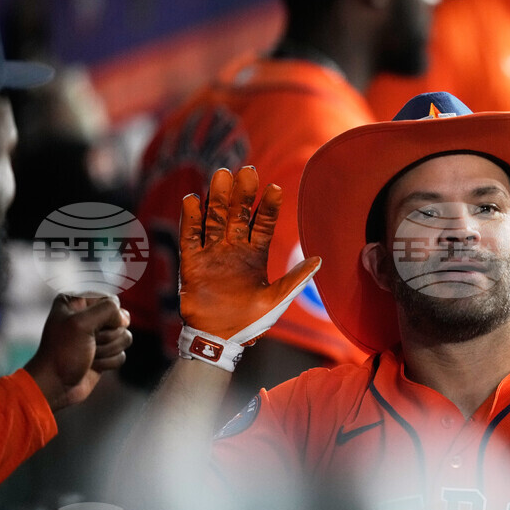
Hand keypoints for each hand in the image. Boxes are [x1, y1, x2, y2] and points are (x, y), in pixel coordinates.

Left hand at [25, 294, 131, 411]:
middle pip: (121, 320)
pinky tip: (93, 365)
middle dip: (108, 336)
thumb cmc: (62, 353)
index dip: (109, 316)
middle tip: (89, 343)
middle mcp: (87, 316)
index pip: (111, 300)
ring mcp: (97, 335)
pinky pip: (122, 353)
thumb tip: (124, 320)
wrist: (55, 385)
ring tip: (89, 355)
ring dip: (108, 350)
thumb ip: (108, 310)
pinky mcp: (104, 353)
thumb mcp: (81, 323)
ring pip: (124, 337)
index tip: (92, 327)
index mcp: (76, 302)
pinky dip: (109, 362)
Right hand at [178, 166, 319, 370]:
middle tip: (247, 171)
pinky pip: (190, 236)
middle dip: (242, 193)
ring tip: (221, 174)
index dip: (267, 206)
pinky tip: (193, 199)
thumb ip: (295, 279)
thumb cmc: (250, 322)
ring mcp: (212, 253)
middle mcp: (233, 249)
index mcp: (255, 255)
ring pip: (213, 218)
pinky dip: (191, 218)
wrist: (219, 339)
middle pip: (237, 214)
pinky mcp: (192, 262)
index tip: (274, 187)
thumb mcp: (277, 300)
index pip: (262, 223)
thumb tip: (319, 260)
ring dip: (217, 197)